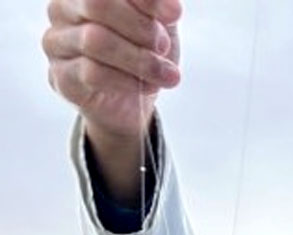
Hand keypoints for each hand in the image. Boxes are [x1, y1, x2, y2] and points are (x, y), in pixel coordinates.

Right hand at [43, 0, 181, 140]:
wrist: (133, 104)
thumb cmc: (143, 54)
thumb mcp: (159, 25)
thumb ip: (158, 8)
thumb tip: (172, 8)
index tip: (174, 14)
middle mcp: (62, 7)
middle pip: (96, 3)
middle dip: (139, 26)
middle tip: (163, 47)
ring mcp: (56, 42)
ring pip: (95, 41)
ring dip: (139, 59)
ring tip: (166, 74)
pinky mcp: (60, 76)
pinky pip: (93, 73)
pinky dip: (127, 81)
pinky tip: (147, 87)